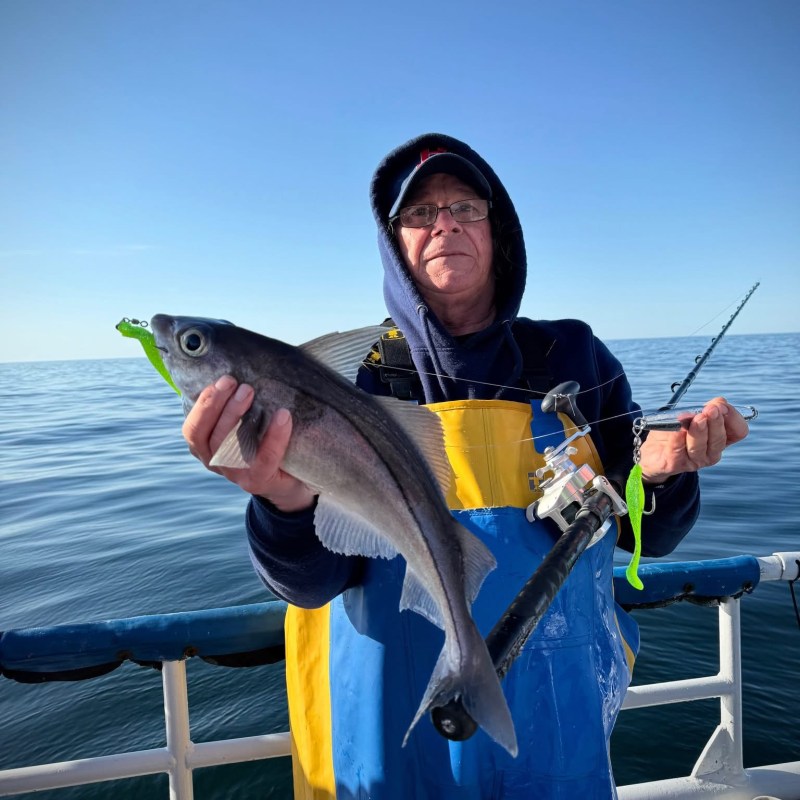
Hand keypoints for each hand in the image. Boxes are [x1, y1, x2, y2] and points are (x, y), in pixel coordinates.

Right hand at [182, 375, 314, 511]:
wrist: (290, 476)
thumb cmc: (263, 438)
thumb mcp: (243, 419)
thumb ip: (232, 400)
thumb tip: (232, 361)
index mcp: (205, 445)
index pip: (192, 428)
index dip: (202, 405)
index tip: (218, 381)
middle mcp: (214, 461)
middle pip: (207, 435)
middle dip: (217, 405)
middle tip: (233, 381)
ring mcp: (234, 473)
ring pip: (228, 446)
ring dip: (236, 415)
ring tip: (250, 390)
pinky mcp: (258, 481)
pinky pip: (264, 458)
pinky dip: (274, 435)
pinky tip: (283, 415)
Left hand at [638, 397, 749, 484]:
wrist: (653, 453)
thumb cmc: (675, 432)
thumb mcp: (691, 417)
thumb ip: (705, 409)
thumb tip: (718, 402)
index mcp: (719, 440)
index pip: (738, 431)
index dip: (733, 418)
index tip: (722, 406)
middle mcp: (710, 453)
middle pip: (719, 440)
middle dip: (715, 423)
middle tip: (710, 410)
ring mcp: (693, 461)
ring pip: (699, 447)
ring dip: (698, 431)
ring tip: (697, 418)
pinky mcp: (673, 464)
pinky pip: (676, 450)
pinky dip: (677, 438)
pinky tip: (677, 429)